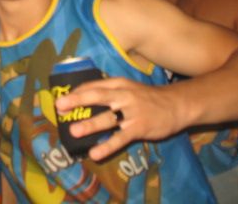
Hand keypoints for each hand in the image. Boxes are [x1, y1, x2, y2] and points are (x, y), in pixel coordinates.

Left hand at [54, 78, 181, 161]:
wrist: (177, 105)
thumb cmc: (148, 97)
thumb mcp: (128, 88)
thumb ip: (110, 91)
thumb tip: (84, 96)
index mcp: (118, 84)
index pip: (94, 86)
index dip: (76, 92)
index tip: (61, 99)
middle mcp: (123, 95)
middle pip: (97, 96)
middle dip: (77, 100)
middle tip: (59, 106)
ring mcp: (131, 112)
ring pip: (107, 118)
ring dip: (90, 125)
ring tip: (74, 131)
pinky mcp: (139, 128)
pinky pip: (120, 138)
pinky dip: (107, 146)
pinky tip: (95, 153)